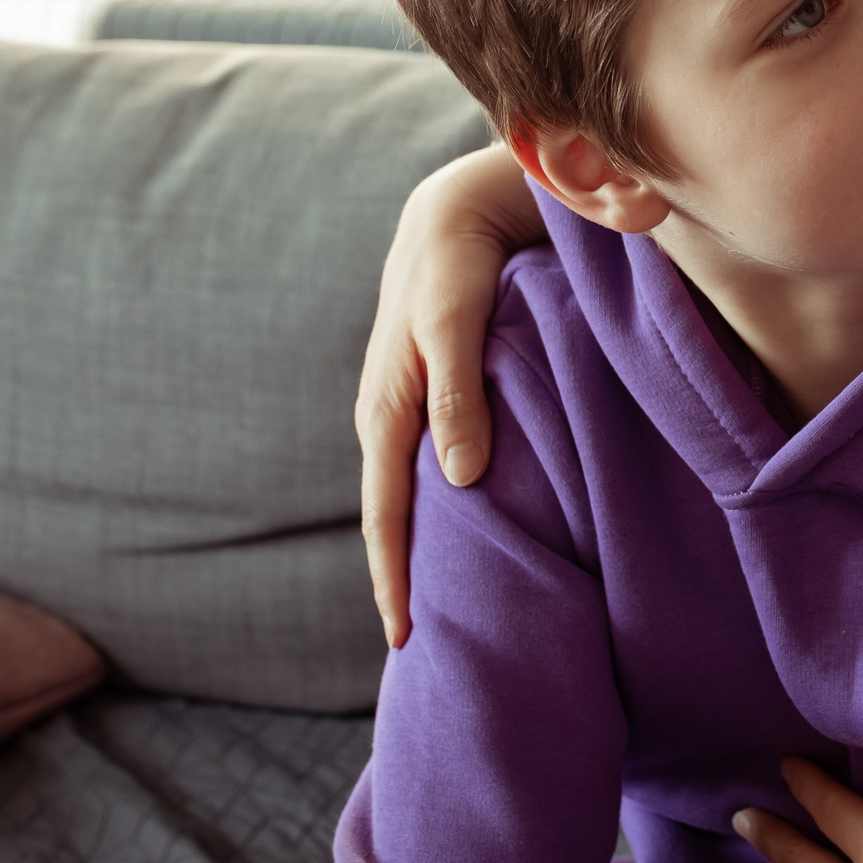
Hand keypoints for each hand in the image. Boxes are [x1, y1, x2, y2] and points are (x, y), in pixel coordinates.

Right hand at [356, 143, 546, 646]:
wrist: (460, 206)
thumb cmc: (460, 259)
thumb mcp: (457, 317)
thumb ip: (460, 392)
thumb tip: (459, 481)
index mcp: (388, 411)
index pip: (387, 517)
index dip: (395, 580)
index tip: (408, 642)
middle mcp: (394, 420)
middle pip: (396, 521)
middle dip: (406, 584)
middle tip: (431, 656)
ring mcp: (416, 411)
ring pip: (417, 500)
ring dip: (429, 553)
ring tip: (454, 611)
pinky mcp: (442, 398)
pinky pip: (438, 470)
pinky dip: (448, 512)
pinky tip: (475, 535)